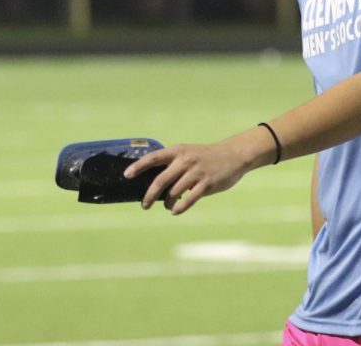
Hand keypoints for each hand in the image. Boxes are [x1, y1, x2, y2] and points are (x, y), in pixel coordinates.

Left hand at [123, 141, 251, 214]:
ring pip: (174, 192)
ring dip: (167, 203)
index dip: (138, 166)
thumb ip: (173, 165)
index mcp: (178, 151)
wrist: (234, 155)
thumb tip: (154, 184)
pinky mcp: (207, 184)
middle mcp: (185, 160)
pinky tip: (175, 211)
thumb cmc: (206, 157)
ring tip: (166, 206)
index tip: (126, 175)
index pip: (153, 158)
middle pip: (161, 180)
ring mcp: (196, 172)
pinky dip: (180, 207)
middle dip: (150, 195)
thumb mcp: (188, 154)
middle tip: (144, 205)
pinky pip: (189, 200)